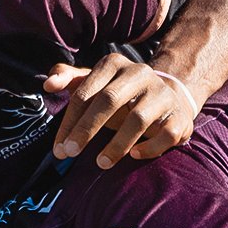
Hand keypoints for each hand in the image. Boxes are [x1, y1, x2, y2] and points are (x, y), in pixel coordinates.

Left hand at [46, 54, 196, 168]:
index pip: (85, 92)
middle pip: (109, 100)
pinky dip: (149, 147)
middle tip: (70, 153)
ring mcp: (162, 94)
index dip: (69, 121)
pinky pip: (165, 133)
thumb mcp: (94, 84)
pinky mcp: (179, 115)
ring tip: (100, 163)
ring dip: (116, 145)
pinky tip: (134, 155)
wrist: (168, 97)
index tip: (59, 148)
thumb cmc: (120, 95)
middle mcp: (140, 73)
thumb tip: (48, 85)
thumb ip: (69, 80)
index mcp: (114, 64)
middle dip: (86, 129)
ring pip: (138, 119)